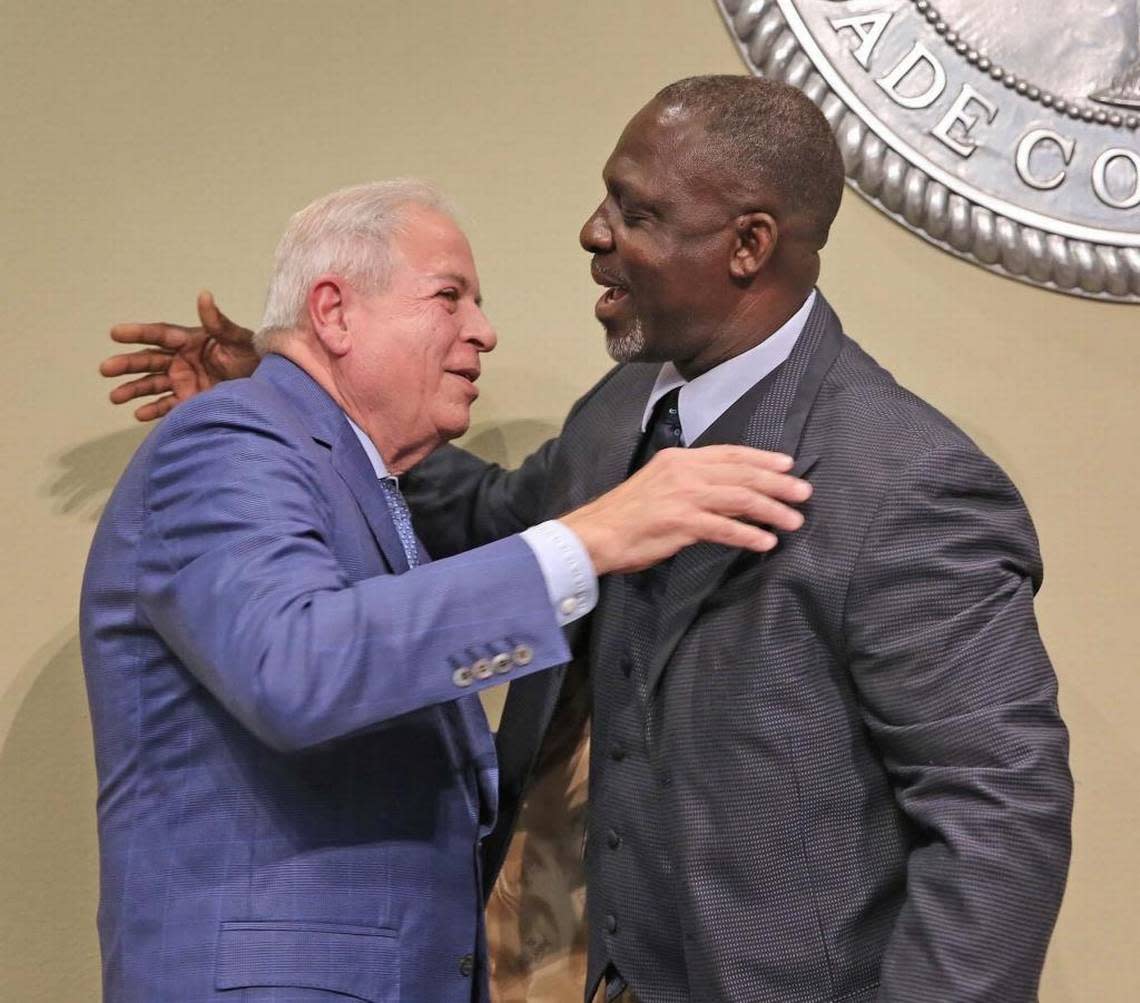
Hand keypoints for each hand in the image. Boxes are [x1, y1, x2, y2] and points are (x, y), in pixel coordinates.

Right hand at [101, 290, 258, 419]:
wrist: (267, 384)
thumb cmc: (253, 356)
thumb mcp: (238, 338)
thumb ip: (218, 322)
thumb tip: (204, 295)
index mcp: (190, 340)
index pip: (159, 334)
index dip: (138, 333)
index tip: (115, 333)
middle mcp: (181, 360)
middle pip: (149, 360)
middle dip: (127, 365)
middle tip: (105, 368)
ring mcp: (184, 381)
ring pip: (152, 384)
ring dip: (133, 390)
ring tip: (114, 397)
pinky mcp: (189, 400)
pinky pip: (167, 405)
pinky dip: (153, 410)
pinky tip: (138, 414)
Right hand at [560, 445, 811, 575]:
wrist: (595, 533)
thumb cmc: (627, 516)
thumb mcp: (661, 487)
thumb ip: (693, 486)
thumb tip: (732, 497)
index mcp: (679, 458)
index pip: (729, 453)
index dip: (761, 458)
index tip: (787, 464)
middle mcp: (684, 471)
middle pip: (742, 473)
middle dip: (777, 483)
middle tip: (804, 492)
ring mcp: (683, 495)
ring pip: (740, 498)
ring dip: (771, 510)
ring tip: (794, 520)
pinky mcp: (681, 522)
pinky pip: (724, 527)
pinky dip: (748, 534)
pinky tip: (766, 542)